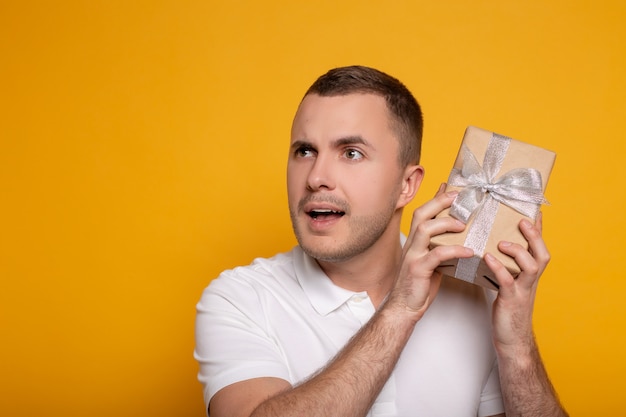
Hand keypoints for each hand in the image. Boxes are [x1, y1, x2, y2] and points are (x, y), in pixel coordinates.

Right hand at [387, 184, 473, 319]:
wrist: (404, 307)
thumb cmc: (420, 284)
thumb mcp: (430, 260)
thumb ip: (439, 244)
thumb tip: (453, 232)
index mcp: (415, 241)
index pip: (423, 212)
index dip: (436, 199)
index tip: (453, 189)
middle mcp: (411, 244)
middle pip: (421, 214)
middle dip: (439, 202)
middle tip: (458, 197)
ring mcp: (413, 256)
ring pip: (424, 229)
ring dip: (445, 223)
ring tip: (464, 225)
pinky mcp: (418, 270)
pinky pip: (436, 255)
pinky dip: (454, 251)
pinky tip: (469, 252)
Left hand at [485, 212, 549, 355]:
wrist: (510, 340)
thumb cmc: (507, 309)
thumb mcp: (509, 284)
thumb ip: (506, 267)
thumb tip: (493, 248)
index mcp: (529, 274)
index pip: (538, 247)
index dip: (538, 229)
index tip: (533, 210)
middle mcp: (531, 280)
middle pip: (542, 253)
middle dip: (535, 235)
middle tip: (522, 220)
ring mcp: (523, 290)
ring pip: (531, 266)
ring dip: (519, 251)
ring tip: (501, 241)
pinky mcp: (512, 301)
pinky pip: (508, 283)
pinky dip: (499, 269)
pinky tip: (488, 258)